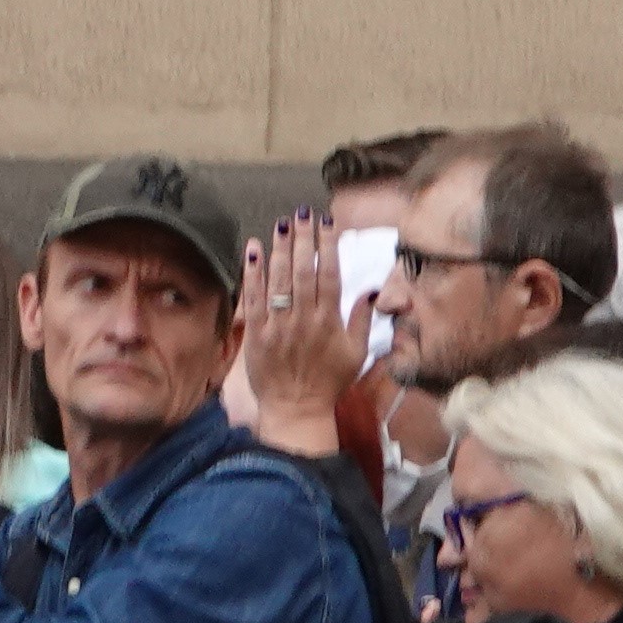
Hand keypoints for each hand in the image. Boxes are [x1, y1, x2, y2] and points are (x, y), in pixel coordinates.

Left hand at [222, 215, 358, 456]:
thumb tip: (369, 289)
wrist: (296, 408)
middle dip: (303, 239)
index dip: (327, 246)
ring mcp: (277, 325)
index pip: (329, 274)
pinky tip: (254, 249)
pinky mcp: (256, 333)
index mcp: (330, 321)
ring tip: (281, 224)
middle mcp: (303, 319)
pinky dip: (253, 272)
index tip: (326, 223)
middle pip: (302, 271)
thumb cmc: (330, 381)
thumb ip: (362, 319)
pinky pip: (253, 297)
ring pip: (278, 280)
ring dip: (279, 248)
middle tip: (302, 214)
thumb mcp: (356, 352)